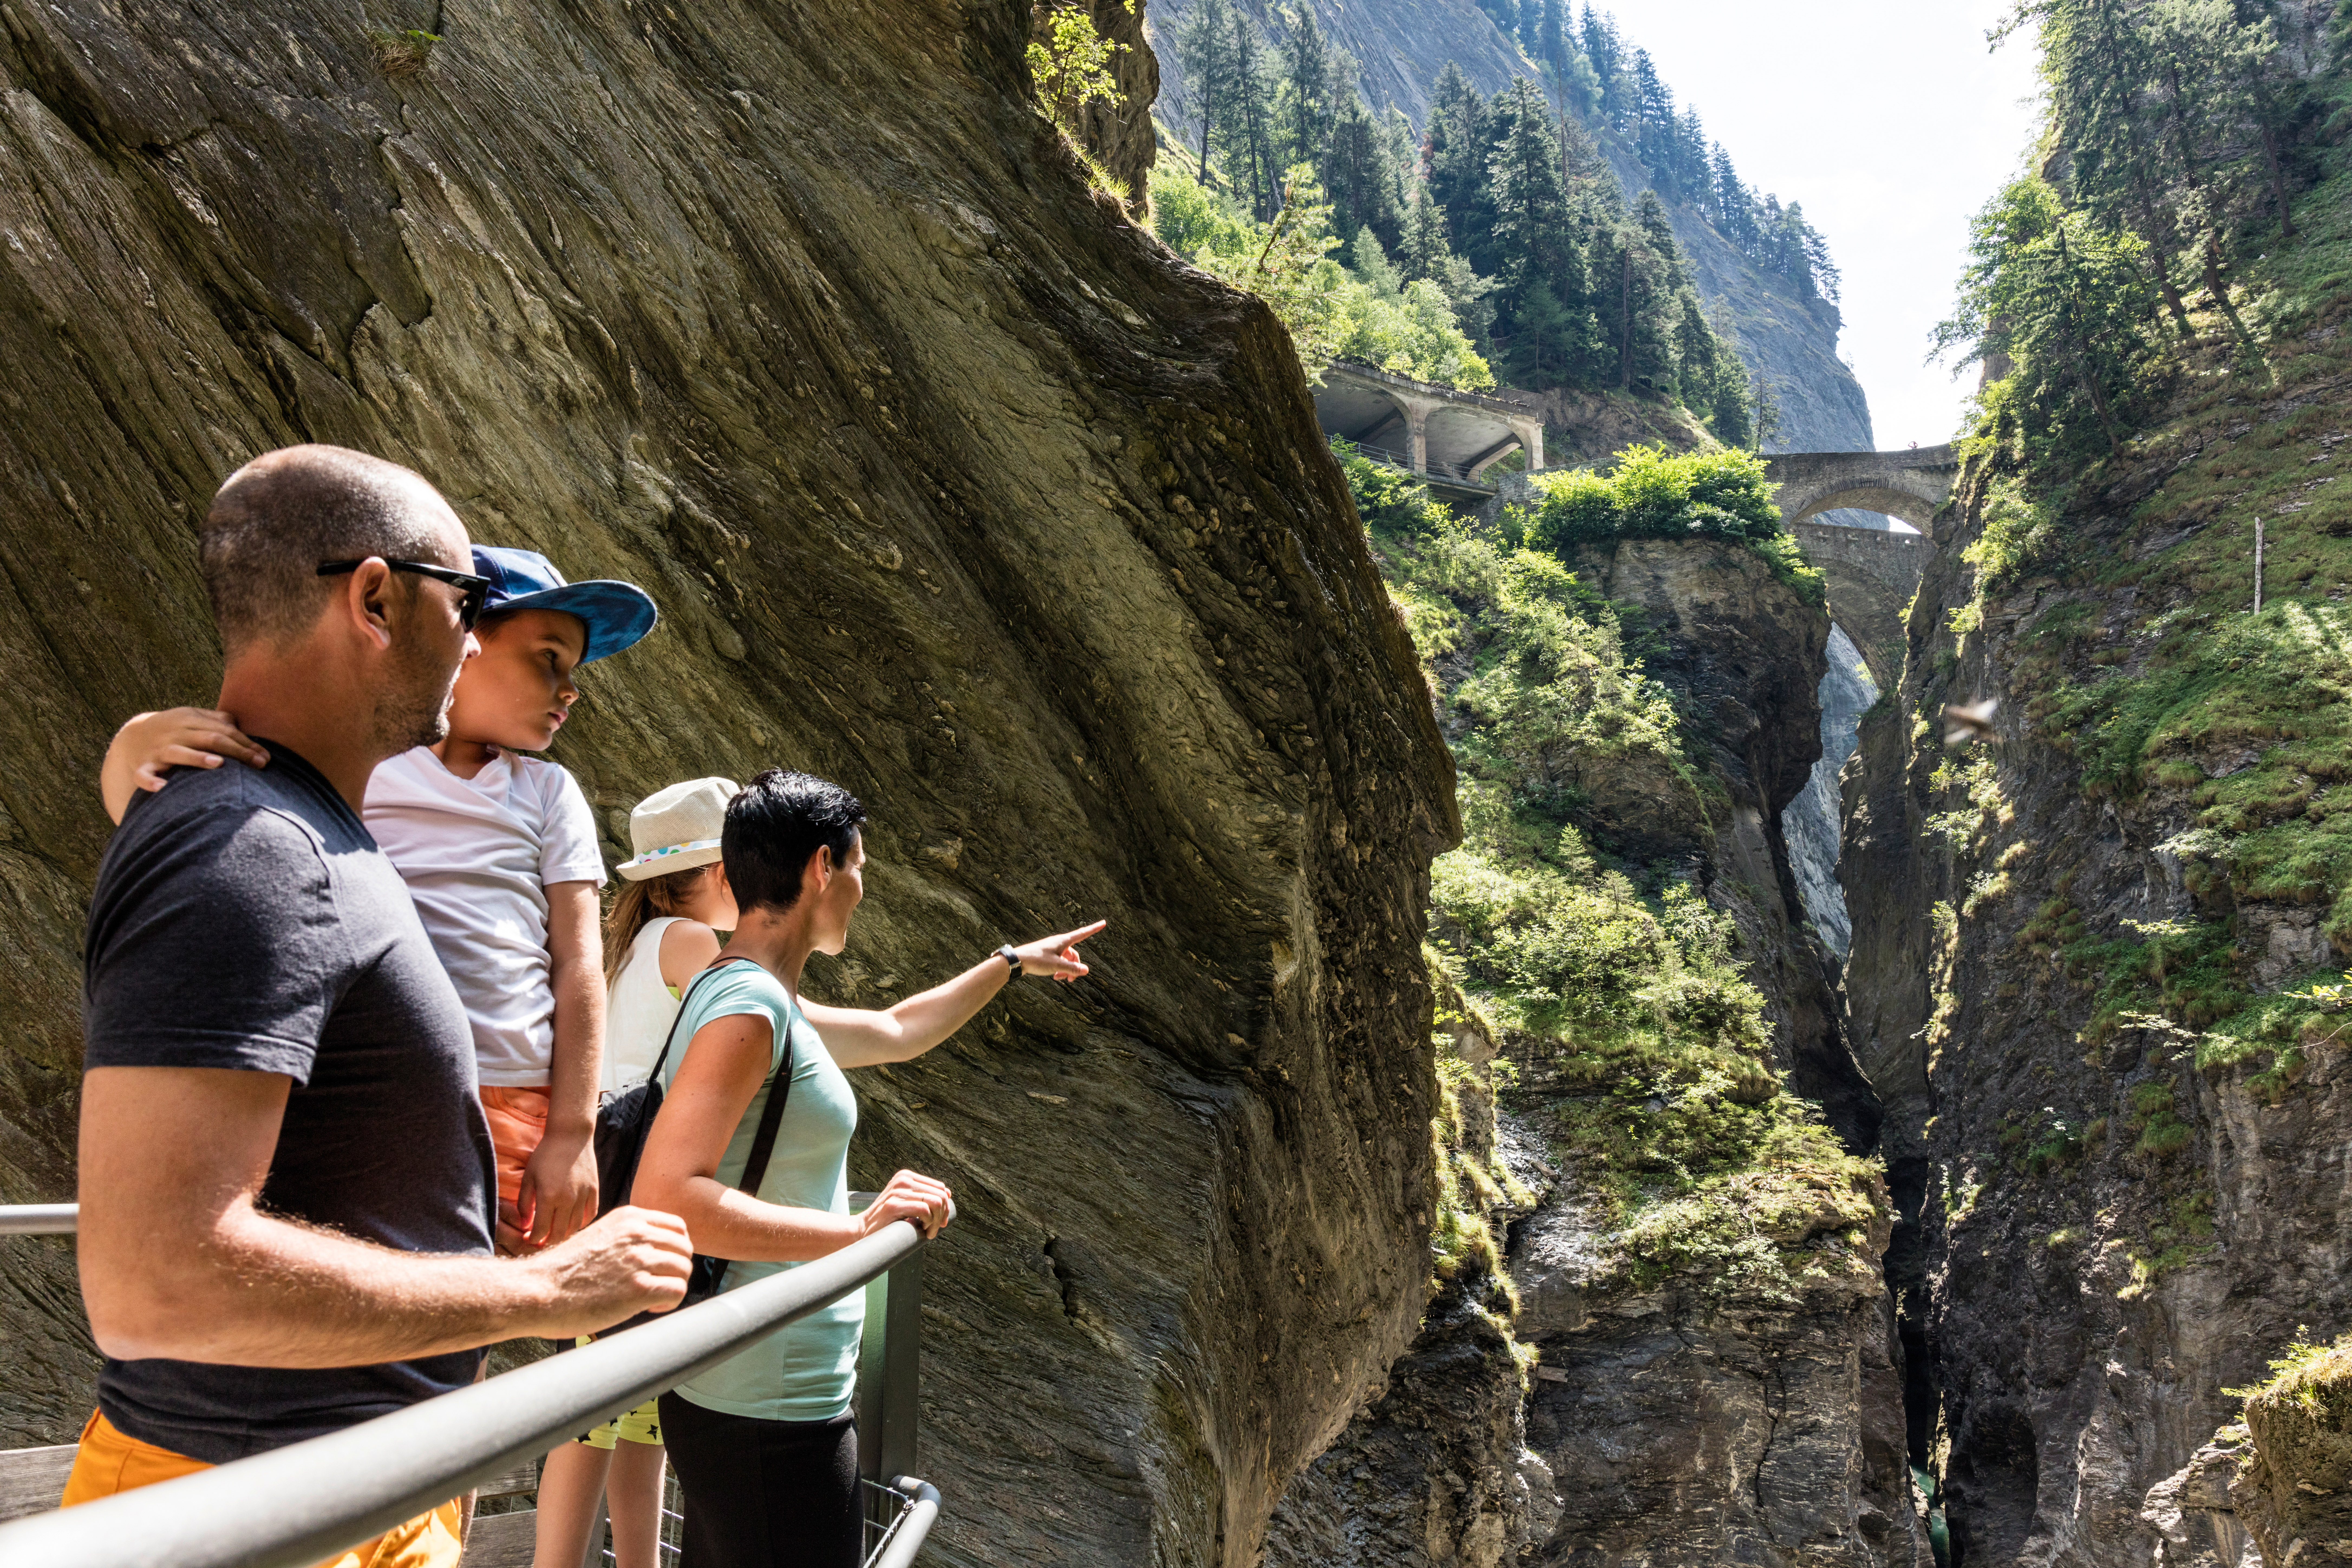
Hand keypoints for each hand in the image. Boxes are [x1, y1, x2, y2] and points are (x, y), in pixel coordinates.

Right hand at [100, 708, 269, 823]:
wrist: (130, 737)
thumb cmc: (173, 730)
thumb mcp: (192, 718)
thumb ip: (216, 720)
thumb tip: (241, 724)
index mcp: (189, 719)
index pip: (223, 730)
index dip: (246, 743)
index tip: (266, 758)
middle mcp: (175, 733)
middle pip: (209, 739)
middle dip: (236, 751)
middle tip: (259, 764)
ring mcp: (158, 750)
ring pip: (178, 752)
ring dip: (197, 758)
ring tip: (218, 763)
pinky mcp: (142, 766)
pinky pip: (144, 775)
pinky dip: (151, 781)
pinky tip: (162, 788)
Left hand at [515, 1127, 599, 1250]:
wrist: (571, 1136)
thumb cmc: (545, 1155)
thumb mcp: (528, 1177)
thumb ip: (524, 1203)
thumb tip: (525, 1225)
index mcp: (548, 1196)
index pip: (541, 1230)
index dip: (533, 1239)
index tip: (528, 1239)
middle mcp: (568, 1199)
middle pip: (559, 1233)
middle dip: (548, 1241)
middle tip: (541, 1240)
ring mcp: (583, 1195)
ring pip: (575, 1227)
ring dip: (564, 1234)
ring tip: (556, 1233)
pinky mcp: (594, 1190)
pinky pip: (590, 1215)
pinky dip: (582, 1223)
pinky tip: (573, 1223)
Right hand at [524, 1205, 692, 1335]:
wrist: (535, 1291)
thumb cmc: (562, 1271)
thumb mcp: (599, 1236)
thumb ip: (626, 1238)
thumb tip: (652, 1252)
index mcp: (629, 1218)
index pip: (677, 1227)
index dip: (674, 1249)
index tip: (662, 1265)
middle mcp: (637, 1233)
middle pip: (685, 1248)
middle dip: (676, 1269)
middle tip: (658, 1284)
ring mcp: (639, 1259)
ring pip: (684, 1269)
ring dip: (673, 1286)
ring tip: (651, 1298)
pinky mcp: (639, 1288)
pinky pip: (677, 1291)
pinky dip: (669, 1303)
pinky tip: (650, 1307)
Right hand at [859, 1169, 953, 1240]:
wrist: (861, 1230)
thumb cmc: (887, 1220)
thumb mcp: (906, 1201)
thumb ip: (923, 1195)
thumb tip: (948, 1194)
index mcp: (906, 1176)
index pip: (940, 1187)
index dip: (945, 1206)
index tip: (939, 1221)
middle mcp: (903, 1179)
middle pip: (940, 1195)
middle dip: (942, 1215)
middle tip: (934, 1229)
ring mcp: (897, 1191)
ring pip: (936, 1202)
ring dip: (936, 1221)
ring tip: (927, 1231)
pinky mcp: (893, 1205)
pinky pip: (925, 1210)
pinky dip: (929, 1224)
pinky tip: (922, 1232)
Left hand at [1012, 920, 1104, 983]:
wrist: (1017, 960)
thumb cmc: (1036, 960)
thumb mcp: (1056, 965)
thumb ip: (1072, 968)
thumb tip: (1086, 970)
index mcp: (1063, 941)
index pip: (1082, 933)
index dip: (1094, 929)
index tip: (1104, 923)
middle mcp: (1059, 943)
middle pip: (1074, 954)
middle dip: (1075, 967)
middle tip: (1070, 980)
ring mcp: (1053, 948)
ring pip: (1066, 959)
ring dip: (1066, 970)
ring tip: (1059, 978)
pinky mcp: (1047, 954)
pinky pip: (1059, 961)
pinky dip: (1060, 969)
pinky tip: (1054, 976)